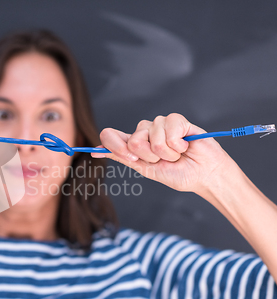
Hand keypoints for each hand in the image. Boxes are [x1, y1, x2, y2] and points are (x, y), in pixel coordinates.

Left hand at [92, 113, 235, 192]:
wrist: (205, 176)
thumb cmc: (179, 174)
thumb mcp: (147, 169)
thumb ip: (124, 157)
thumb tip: (95, 150)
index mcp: (134, 145)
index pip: (111, 135)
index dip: (112, 144)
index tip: (127, 157)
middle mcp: (145, 132)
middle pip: (133, 138)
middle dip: (149, 155)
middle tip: (164, 160)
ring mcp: (160, 125)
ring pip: (152, 134)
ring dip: (166, 151)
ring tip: (177, 154)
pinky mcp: (176, 120)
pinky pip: (169, 127)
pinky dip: (177, 143)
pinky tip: (185, 145)